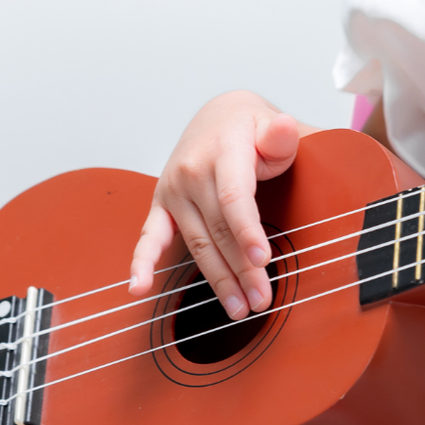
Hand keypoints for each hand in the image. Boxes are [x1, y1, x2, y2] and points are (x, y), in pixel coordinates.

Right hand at [128, 91, 313, 317]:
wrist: (220, 116)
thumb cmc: (251, 128)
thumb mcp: (272, 125)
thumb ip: (281, 134)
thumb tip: (285, 128)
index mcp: (222, 151)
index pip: (233, 197)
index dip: (246, 230)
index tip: (262, 259)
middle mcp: (192, 172)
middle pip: (218, 230)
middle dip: (241, 269)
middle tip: (261, 300)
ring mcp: (174, 190)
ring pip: (198, 243)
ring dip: (218, 279)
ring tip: (239, 307)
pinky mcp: (162, 204)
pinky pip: (149, 237)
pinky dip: (142, 263)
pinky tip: (139, 288)